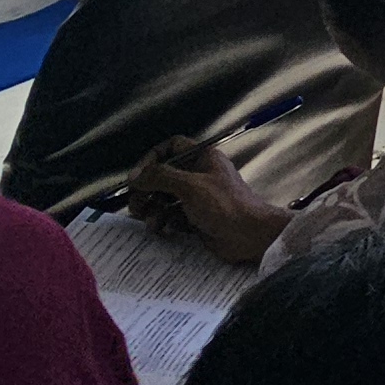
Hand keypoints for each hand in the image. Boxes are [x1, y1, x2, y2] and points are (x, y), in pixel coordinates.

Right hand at [125, 134, 289, 265]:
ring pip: (165, 198)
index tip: (138, 176)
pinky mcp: (196, 218)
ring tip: (149, 220)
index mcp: (203, 158)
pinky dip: (164, 221)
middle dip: (147, 190)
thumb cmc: (225, 205)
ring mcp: (197, 197)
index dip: (152, 158)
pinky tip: (162, 229)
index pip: (171, 147)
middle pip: (163, 176)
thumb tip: (134, 176)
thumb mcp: (190, 186)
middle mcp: (199, 175)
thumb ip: (160, 177)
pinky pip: (171, 216)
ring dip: (152, 209)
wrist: (249, 236)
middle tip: (135, 205)